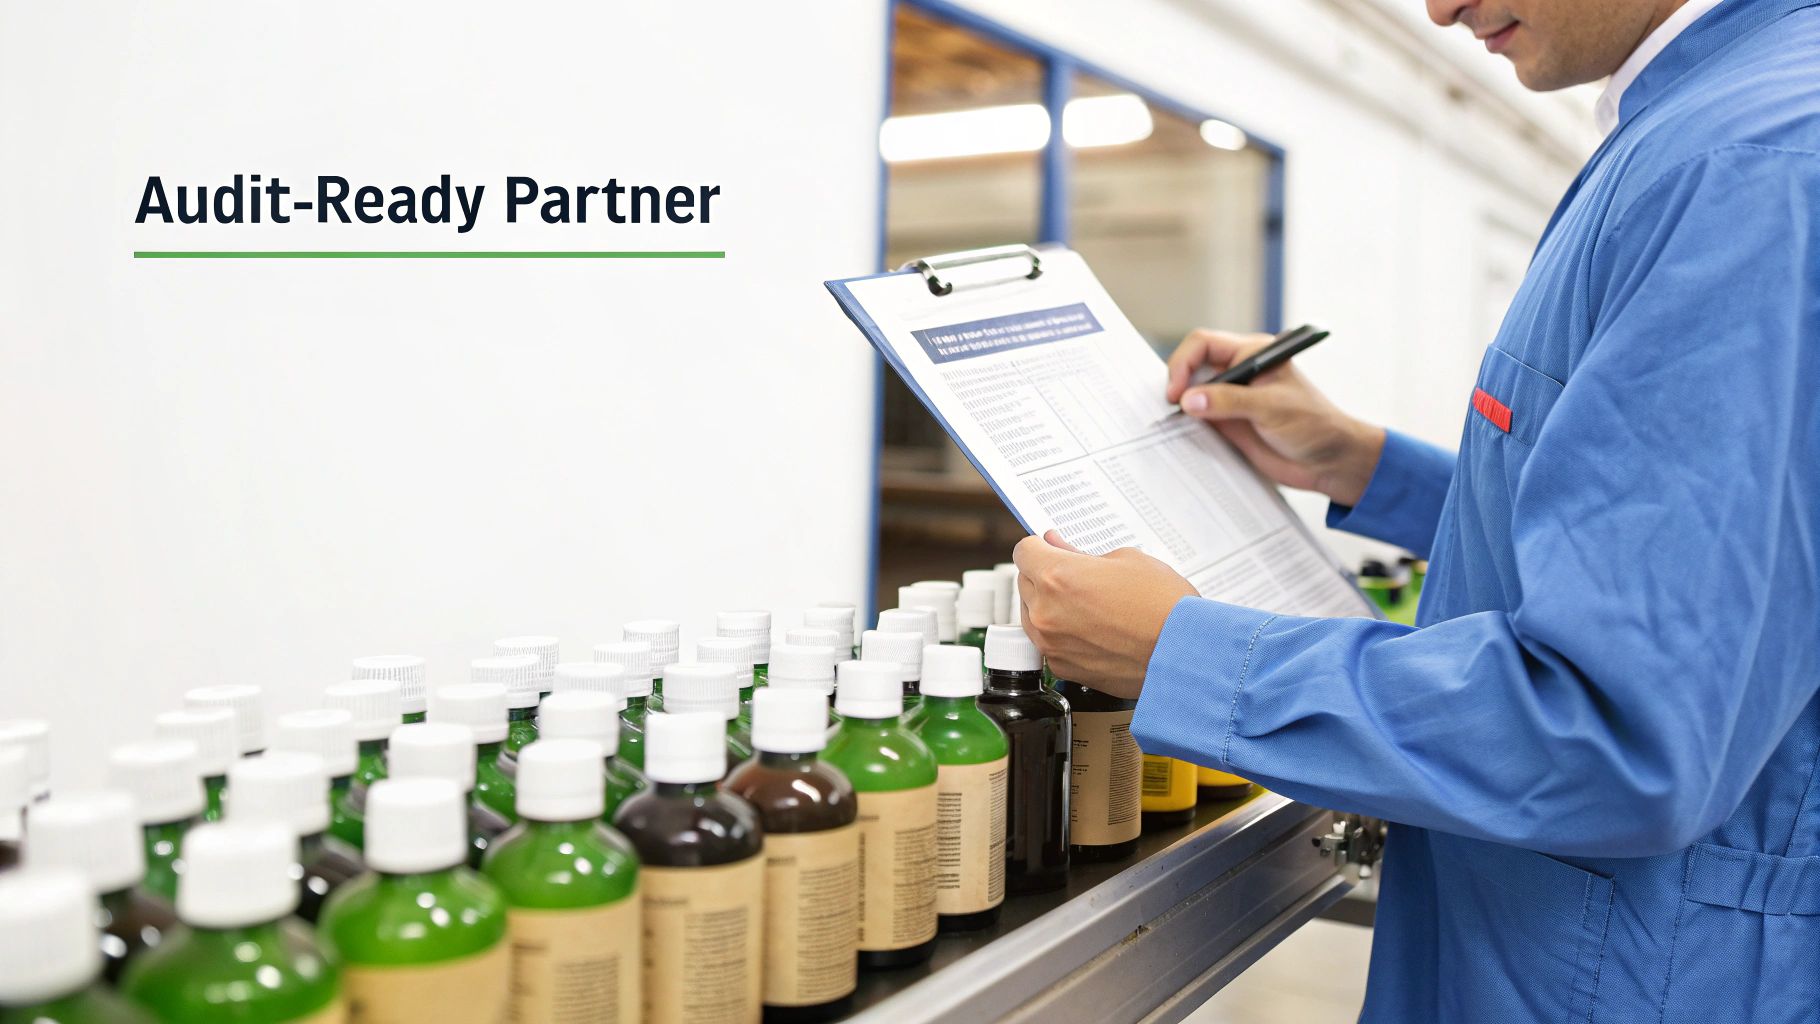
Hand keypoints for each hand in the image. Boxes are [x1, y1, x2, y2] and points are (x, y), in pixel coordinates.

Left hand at [1013, 531, 1197, 698]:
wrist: (1186, 655)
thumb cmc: (1165, 606)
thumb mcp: (1127, 560)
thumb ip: (1083, 555)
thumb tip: (1059, 547)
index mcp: (1057, 576)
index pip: (1023, 550)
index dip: (1040, 546)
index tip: (1051, 549)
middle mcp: (1045, 612)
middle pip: (1025, 582)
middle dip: (1045, 575)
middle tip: (1077, 577)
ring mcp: (1052, 645)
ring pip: (1033, 615)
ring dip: (1049, 606)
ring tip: (1088, 606)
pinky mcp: (1064, 669)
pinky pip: (1049, 643)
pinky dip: (1063, 635)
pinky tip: (1093, 630)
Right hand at [1166, 329, 1385, 506]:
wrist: (1329, 462)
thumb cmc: (1315, 424)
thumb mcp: (1272, 408)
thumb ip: (1229, 401)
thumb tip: (1189, 400)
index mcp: (1252, 354)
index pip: (1204, 344)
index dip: (1184, 363)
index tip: (1177, 391)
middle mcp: (1238, 373)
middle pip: (1192, 367)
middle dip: (1177, 383)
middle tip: (1170, 407)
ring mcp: (1230, 399)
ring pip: (1191, 394)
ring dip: (1180, 406)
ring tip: (1172, 422)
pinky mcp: (1228, 424)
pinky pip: (1198, 421)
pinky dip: (1186, 426)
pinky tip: (1183, 435)